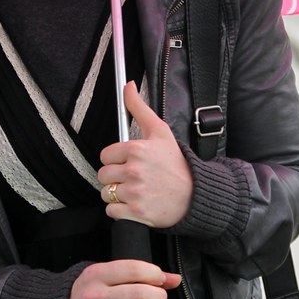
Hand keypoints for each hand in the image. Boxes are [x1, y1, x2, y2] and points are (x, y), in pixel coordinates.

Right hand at [69, 259, 180, 298]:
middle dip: (157, 296)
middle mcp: (93, 296)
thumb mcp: (108, 276)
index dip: (152, 273)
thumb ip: (140, 275)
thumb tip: (174, 278)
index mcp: (95, 275)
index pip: (131, 269)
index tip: (160, 278)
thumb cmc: (92, 292)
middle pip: (136, 294)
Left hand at [98, 82, 193, 227]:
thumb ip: (139, 108)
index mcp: (136, 150)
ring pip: (106, 194)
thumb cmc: (176, 163)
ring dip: (117, 195)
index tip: (128, 163)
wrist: (196, 195)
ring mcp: (135, 192)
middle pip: (103, 175)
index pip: (105, 155)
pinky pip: (112, 212)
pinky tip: (134, 204)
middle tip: (133, 178)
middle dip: (115, 177)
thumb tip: (128, 85)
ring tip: (135, 191)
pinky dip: (120, 211)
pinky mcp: (137, 213)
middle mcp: (134, 170)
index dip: (115, 160)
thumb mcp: (160, 131)